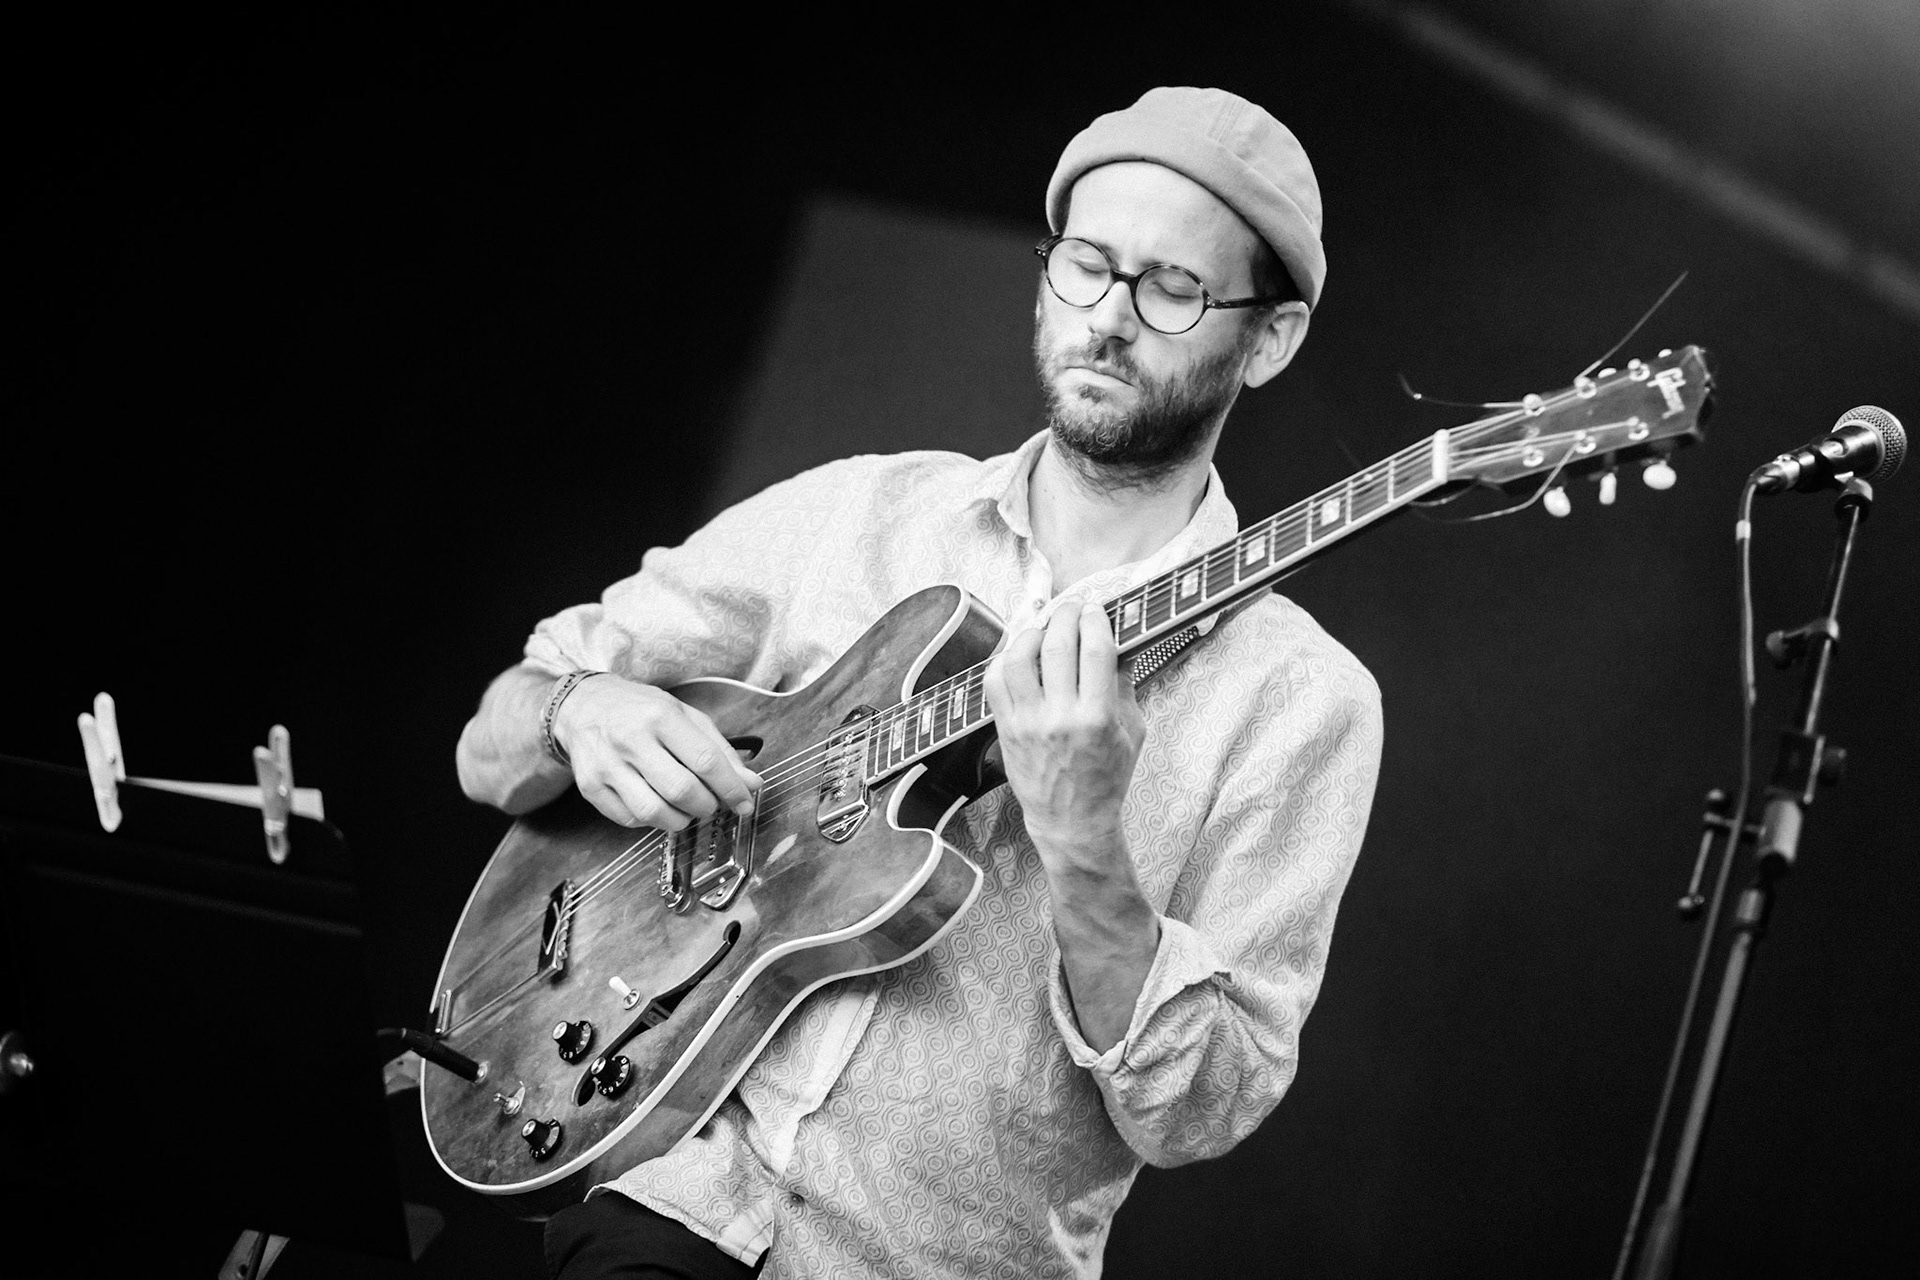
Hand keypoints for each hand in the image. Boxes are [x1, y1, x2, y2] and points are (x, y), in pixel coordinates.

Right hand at [553, 678, 759, 829]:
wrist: (583, 707)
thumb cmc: (641, 710)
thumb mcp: (684, 716)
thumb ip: (719, 750)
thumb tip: (750, 784)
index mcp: (660, 716)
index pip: (706, 761)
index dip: (732, 788)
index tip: (744, 803)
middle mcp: (631, 740)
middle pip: (682, 791)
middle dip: (707, 806)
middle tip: (711, 803)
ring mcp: (607, 766)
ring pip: (655, 813)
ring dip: (681, 819)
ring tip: (686, 808)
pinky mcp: (591, 788)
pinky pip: (630, 820)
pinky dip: (652, 821)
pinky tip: (658, 804)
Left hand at [982, 599, 1145, 857]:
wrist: (1071, 820)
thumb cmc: (1107, 776)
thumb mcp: (1132, 731)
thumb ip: (1125, 683)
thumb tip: (1121, 640)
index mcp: (1097, 718)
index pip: (1094, 650)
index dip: (1094, 620)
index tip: (1095, 610)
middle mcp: (1059, 718)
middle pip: (1056, 645)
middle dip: (1065, 615)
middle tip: (1072, 609)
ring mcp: (1028, 723)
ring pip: (1018, 657)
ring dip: (1032, 630)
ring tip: (1044, 625)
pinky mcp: (1005, 729)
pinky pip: (994, 680)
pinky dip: (1005, 657)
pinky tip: (1020, 652)